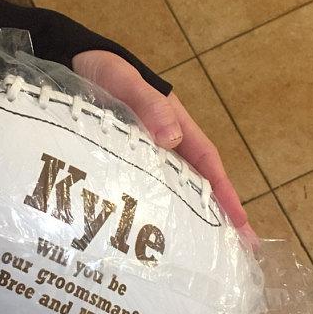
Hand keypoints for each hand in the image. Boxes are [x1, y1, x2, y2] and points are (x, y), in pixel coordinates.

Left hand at [72, 50, 256, 243]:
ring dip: (187, 216)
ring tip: (198, 252)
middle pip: (196, 182)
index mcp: (176, 124)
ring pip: (172, 188)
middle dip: (216, 215)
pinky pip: (142, 186)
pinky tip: (149, 231)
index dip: (223, 193)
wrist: (71, 61)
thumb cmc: (105, 69)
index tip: (240, 224)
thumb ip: (148, 104)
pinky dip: (153, 208)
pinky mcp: (121, 159)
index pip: (206, 163)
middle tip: (235, 252)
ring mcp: (145, 153)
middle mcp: (166, 143)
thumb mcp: (126, 81)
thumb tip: (172, 137)